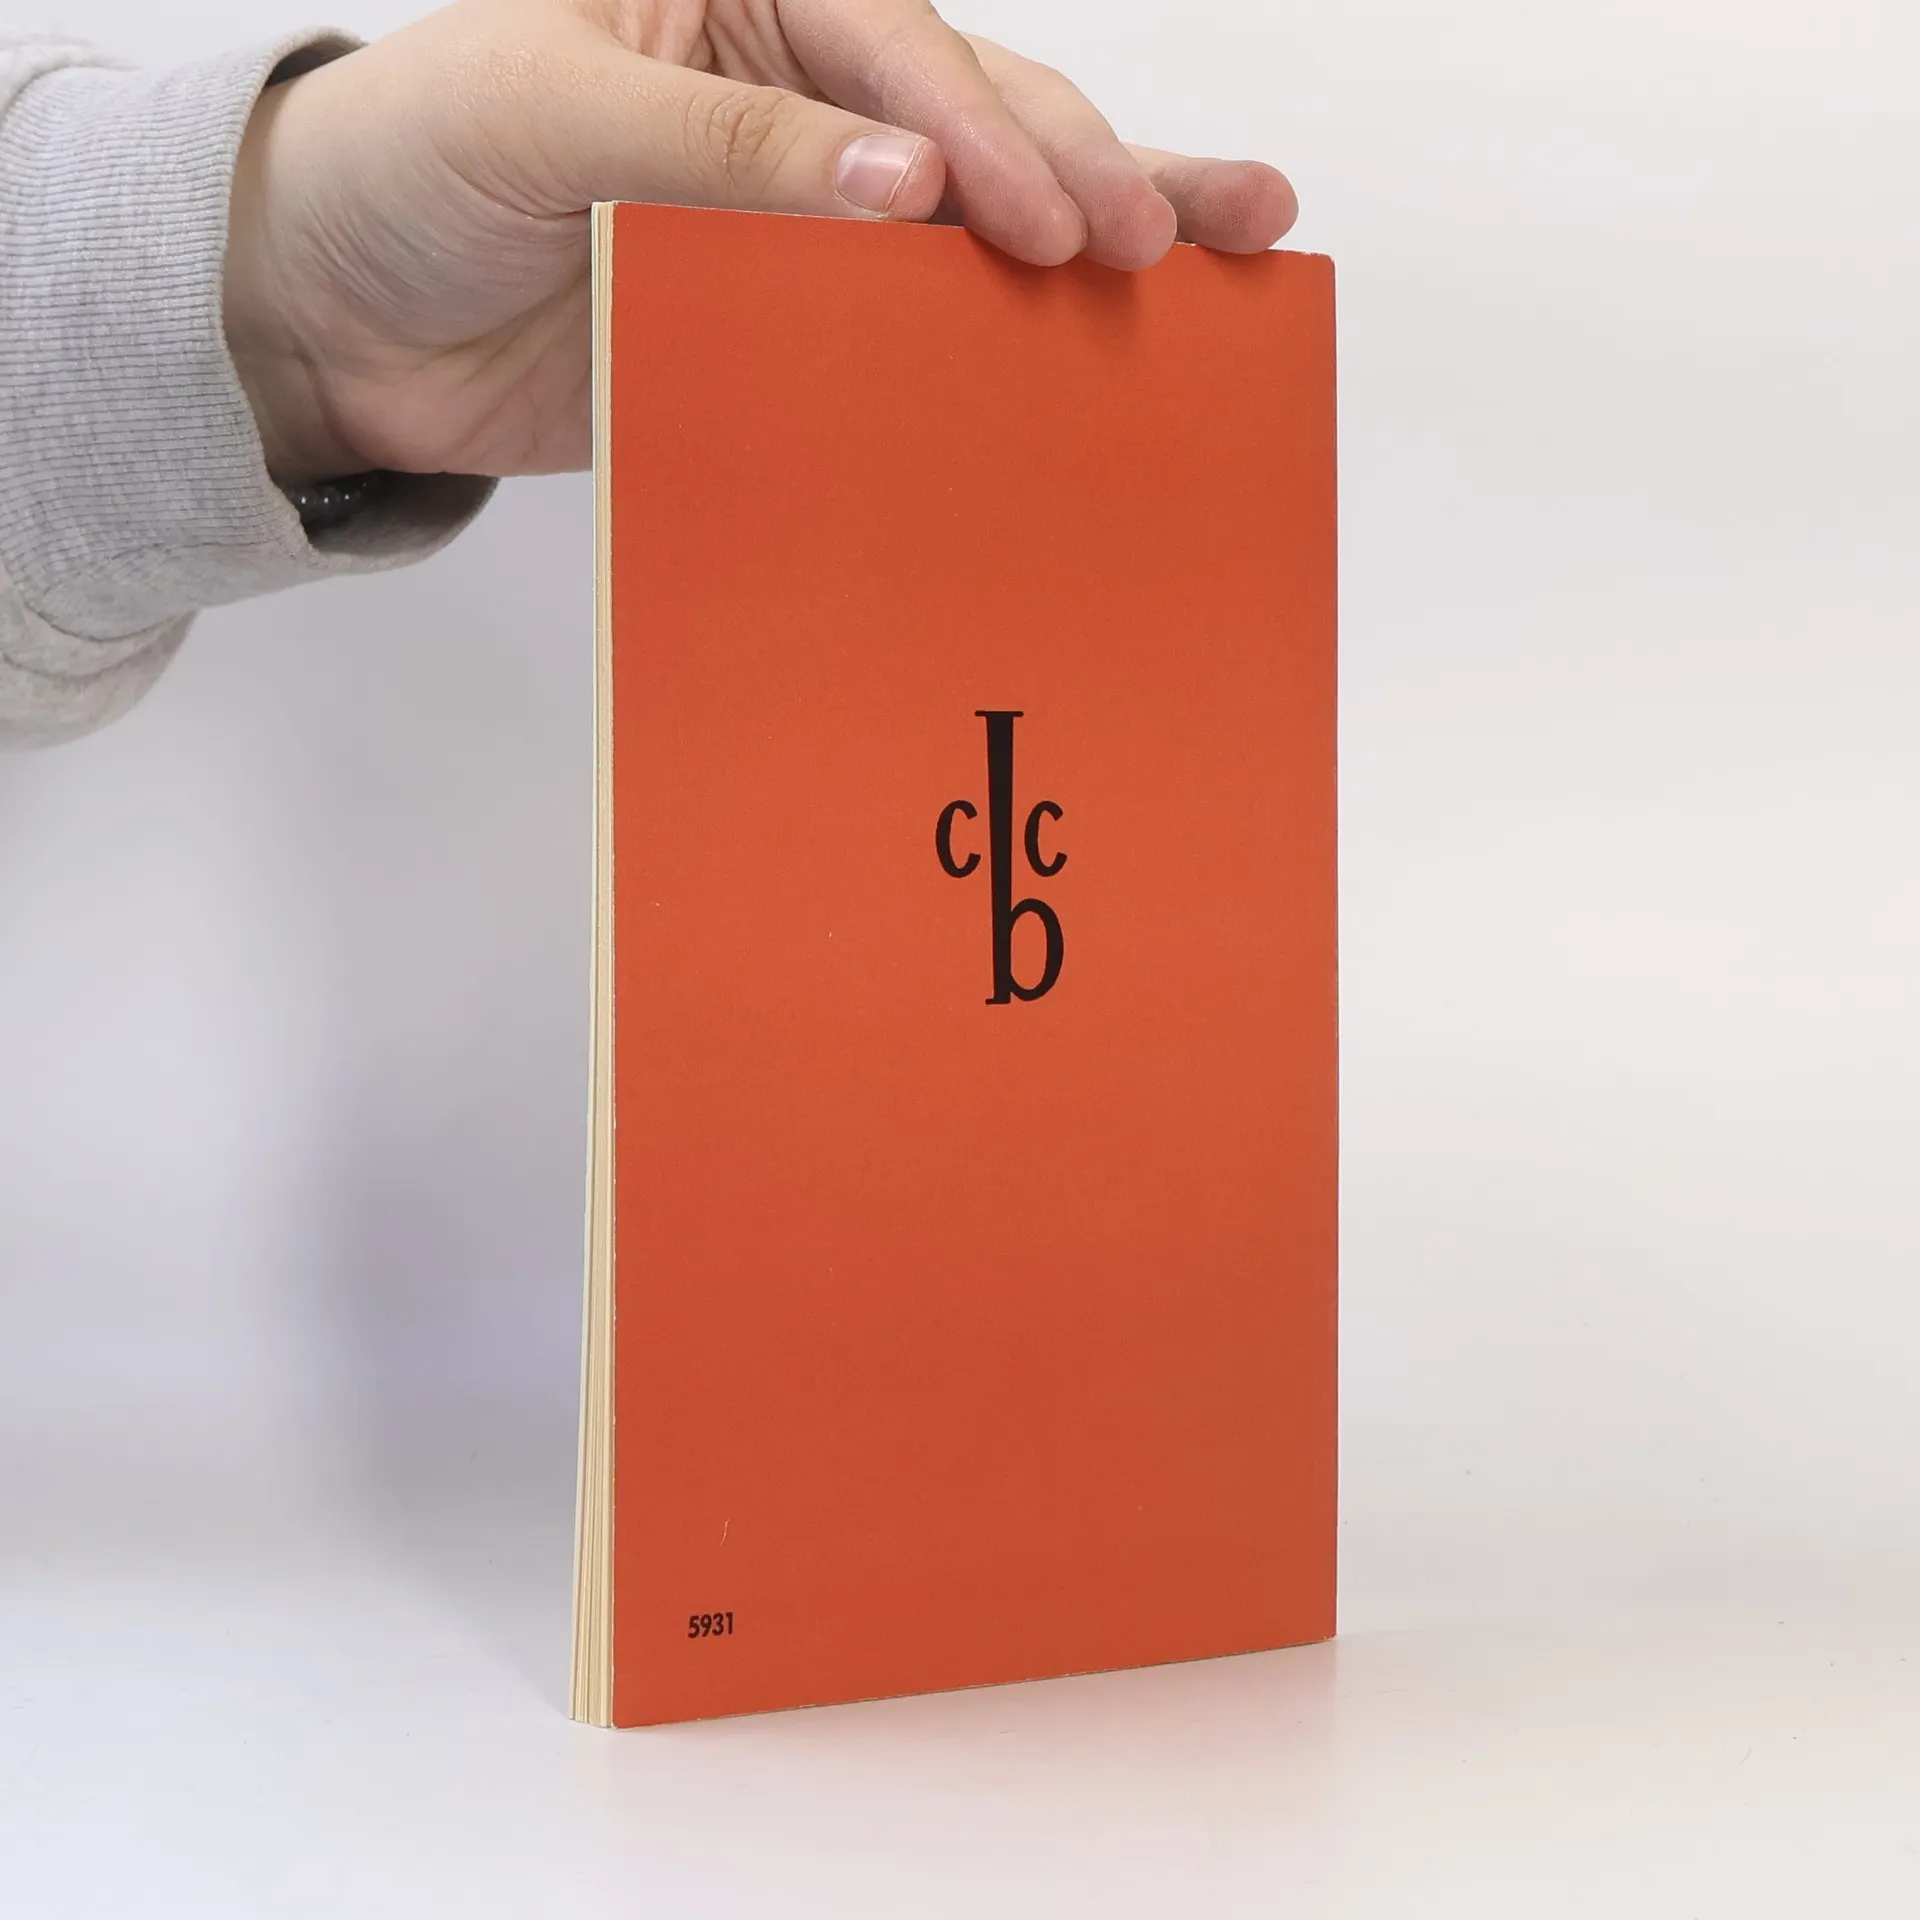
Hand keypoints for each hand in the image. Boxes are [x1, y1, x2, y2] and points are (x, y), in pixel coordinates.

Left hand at [223, 0, 1297, 480]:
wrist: (334, 318)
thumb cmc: (405, 165)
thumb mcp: (541, 107)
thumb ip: (719, 141)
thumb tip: (902, 184)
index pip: (898, 53)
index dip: (990, 138)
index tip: (1059, 229)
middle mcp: (789, 94)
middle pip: (979, 113)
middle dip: (1102, 165)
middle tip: (1213, 224)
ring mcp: (797, 214)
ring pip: (973, 218)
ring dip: (1100, 229)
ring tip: (1230, 248)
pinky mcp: (780, 322)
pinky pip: (903, 333)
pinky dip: (993, 347)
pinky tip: (1090, 353)